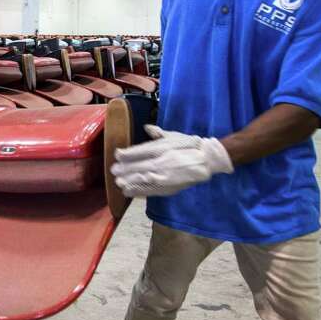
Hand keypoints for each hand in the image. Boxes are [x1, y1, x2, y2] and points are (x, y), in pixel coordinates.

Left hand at [110, 125, 233, 197]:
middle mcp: (160, 162)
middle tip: (114, 170)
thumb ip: (158, 133)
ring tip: (118, 182)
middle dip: (124, 169)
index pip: (139, 151)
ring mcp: (163, 176)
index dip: (126, 154)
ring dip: (128, 181)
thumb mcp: (174, 136)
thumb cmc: (190, 146)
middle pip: (137, 166)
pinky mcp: (167, 187)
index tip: (117, 155)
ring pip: (141, 179)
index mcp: (161, 149)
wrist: (206, 160)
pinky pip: (149, 190)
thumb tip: (147, 128)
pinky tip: (128, 191)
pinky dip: (138, 191)